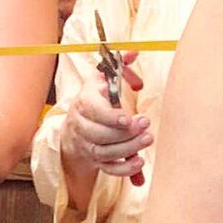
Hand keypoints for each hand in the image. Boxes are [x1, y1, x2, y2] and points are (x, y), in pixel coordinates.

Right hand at [55, 70, 150, 186]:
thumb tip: (134, 52)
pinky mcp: (95, 160)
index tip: (128, 117)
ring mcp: (87, 145)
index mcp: (84, 102)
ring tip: (147, 139)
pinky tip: (139, 162)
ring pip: (104, 152)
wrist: (75, 127)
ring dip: (127, 149)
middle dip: (124, 133)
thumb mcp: (102, 79)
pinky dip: (124, 170)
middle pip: (99, 134)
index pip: (93, 111)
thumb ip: (119, 66)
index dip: (110, 116)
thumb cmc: (96, 100)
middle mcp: (81, 125)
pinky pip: (108, 169)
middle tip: (146, 126)